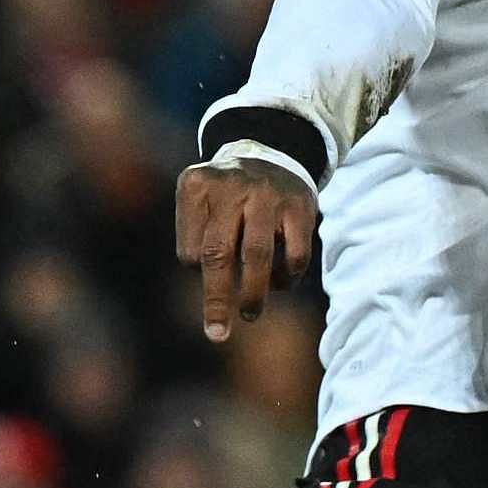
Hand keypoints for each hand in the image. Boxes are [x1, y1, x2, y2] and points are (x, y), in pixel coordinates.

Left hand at [176, 154, 319, 342]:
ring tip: (250, 314)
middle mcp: (228, 185)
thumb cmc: (227, 198)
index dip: (196, 270)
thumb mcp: (200, 203)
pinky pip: (295, 253)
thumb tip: (216, 298)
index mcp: (195, 186)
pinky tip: (281, 283)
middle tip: (217, 333)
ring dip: (253, 292)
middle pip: (217, 253)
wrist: (271, 154)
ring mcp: (266, 193)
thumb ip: (199, 242)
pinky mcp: (298, 203)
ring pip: (256, 255)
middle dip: (217, 299)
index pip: (189, 248)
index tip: (204, 272)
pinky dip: (287, 276)